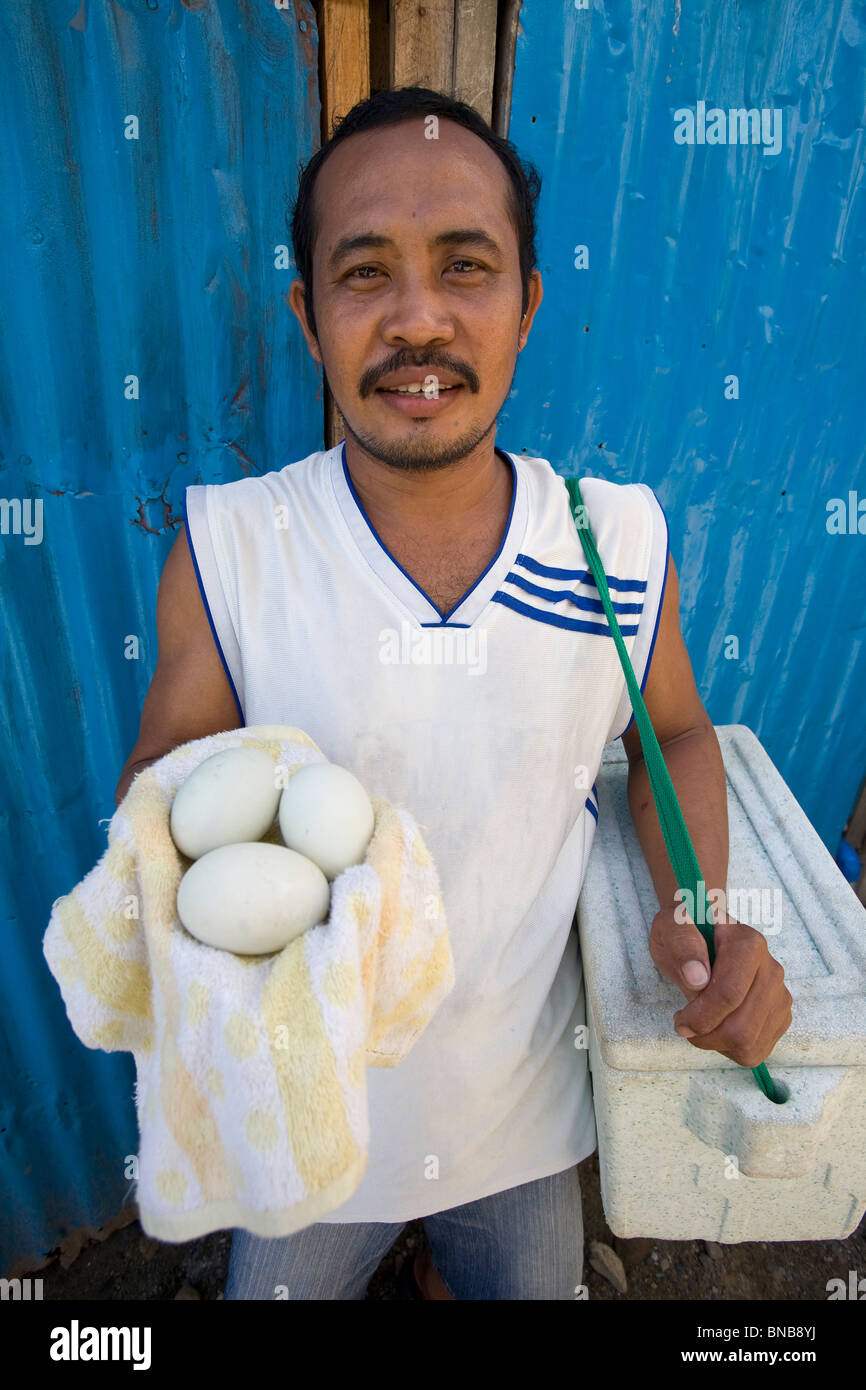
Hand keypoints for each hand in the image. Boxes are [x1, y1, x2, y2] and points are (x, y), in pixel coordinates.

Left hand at [648, 906, 792, 1067]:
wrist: (705, 928)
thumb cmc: (688, 929)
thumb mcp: (672, 927)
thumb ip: (682, 946)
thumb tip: (698, 978)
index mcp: (748, 944)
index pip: (729, 994)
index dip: (700, 1017)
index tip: (679, 1020)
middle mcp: (771, 969)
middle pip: (742, 1027)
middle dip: (705, 1035)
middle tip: (684, 1023)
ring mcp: (779, 993)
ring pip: (750, 1044)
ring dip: (715, 1043)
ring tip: (699, 1022)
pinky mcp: (780, 1014)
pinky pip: (757, 1050)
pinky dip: (730, 1048)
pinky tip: (716, 1026)